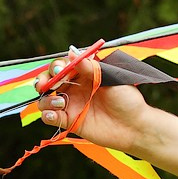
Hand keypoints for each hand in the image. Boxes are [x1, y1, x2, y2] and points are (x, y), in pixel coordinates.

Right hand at [38, 53, 153, 149]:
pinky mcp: (70, 121)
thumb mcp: (110, 78)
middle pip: (49, 82)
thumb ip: (89, 68)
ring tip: (61, 103)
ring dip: (46, 100)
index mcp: (84, 75)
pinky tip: (55, 114)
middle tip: (44, 85)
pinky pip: (51, 117)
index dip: (57, 67)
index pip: (62, 66)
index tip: (60, 70)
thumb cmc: (127, 99)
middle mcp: (75, 88)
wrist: (135, 126)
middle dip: (42, 81)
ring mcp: (71, 105)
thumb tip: (70, 52)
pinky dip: (47, 115)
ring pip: (46, 100)